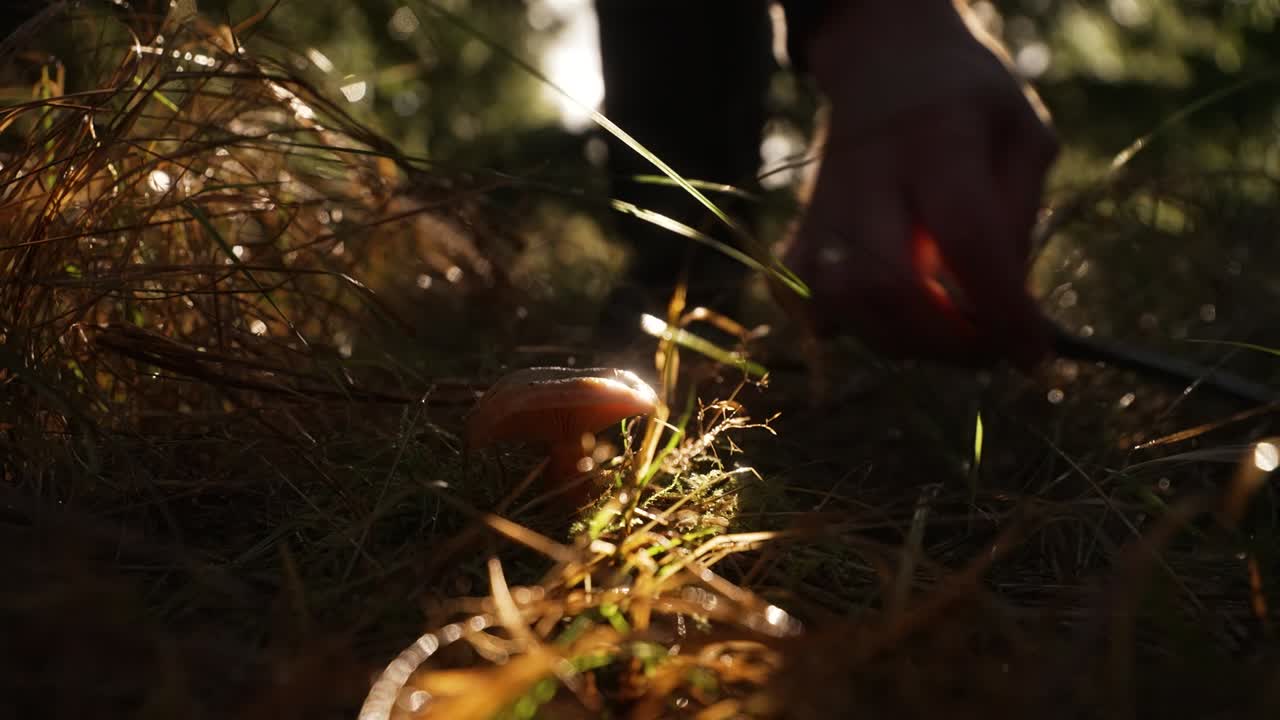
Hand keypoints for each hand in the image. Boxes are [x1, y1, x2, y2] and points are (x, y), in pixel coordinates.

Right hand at [783, 0, 1058, 369]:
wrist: (886, 62)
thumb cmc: (969, 103)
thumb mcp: (1023, 135)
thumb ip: (1020, 216)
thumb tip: (1010, 304)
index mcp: (937, 137)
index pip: (964, 236)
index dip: (1000, 308)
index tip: (1033, 353)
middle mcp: (868, 173)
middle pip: (888, 284)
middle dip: (946, 341)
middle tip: (989, 347)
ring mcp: (823, 205)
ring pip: (839, 303)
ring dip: (899, 339)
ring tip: (943, 331)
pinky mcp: (799, 231)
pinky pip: (800, 302)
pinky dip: (839, 327)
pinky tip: (882, 316)